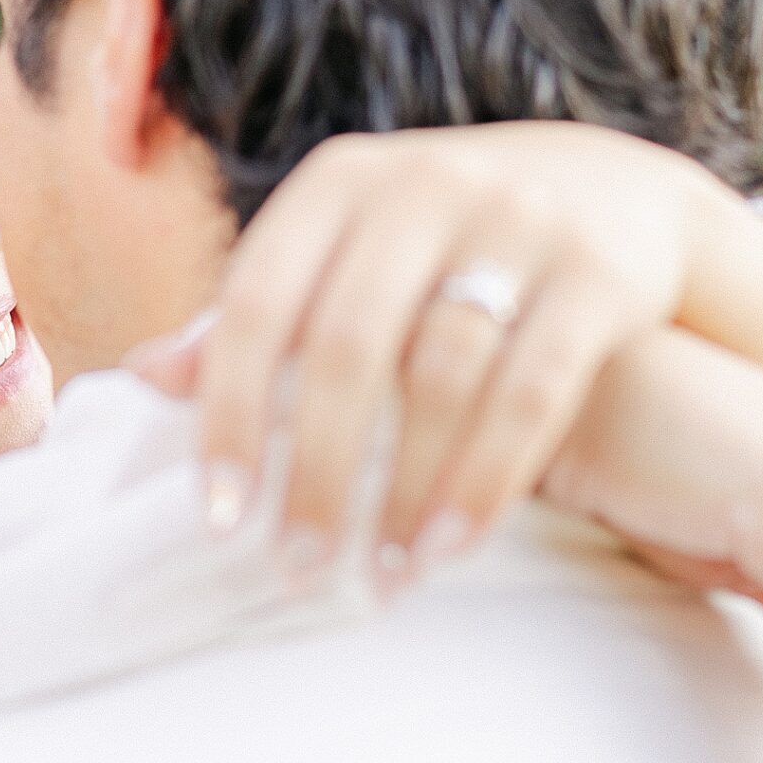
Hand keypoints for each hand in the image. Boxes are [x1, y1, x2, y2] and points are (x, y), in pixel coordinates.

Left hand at [131, 123, 726, 574]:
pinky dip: (483, 482)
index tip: (218, 520)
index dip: (229, 416)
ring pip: (439, 378)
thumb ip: (262, 312)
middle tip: (293, 570)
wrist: (617, 190)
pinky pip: (532, 394)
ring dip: (399, 493)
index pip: (257, 306)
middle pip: (344, 349)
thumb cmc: (442, 242)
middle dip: (313, 473)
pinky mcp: (598, 272)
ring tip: (376, 579)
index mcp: (340, 183)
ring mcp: (519, 221)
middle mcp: (424, 187)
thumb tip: (144, 376)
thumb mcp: (349, 249)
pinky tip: (447, 552)